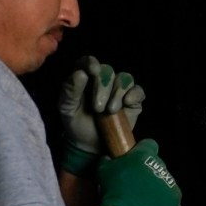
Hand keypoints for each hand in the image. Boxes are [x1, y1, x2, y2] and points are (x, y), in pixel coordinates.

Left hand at [53, 58, 142, 174]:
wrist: (90, 144)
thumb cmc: (76, 123)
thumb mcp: (67, 108)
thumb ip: (70, 90)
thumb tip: (81, 73)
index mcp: (83, 78)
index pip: (88, 61)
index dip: (91, 63)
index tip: (92, 71)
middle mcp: (102, 80)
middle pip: (108, 71)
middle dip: (103, 87)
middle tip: (98, 108)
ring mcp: (119, 90)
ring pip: (124, 79)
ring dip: (117, 94)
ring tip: (110, 111)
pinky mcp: (133, 101)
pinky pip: (138, 91)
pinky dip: (134, 95)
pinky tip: (127, 104)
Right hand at [94, 140, 180, 205]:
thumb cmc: (113, 189)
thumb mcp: (103, 170)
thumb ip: (107, 160)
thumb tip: (107, 159)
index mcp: (145, 154)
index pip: (149, 144)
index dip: (142, 149)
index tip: (136, 157)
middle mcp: (161, 166)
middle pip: (157, 163)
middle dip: (148, 170)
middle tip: (136, 180)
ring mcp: (170, 183)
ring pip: (164, 180)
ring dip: (156, 185)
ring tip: (142, 196)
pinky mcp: (175, 199)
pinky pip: (170, 196)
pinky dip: (163, 200)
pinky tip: (151, 205)